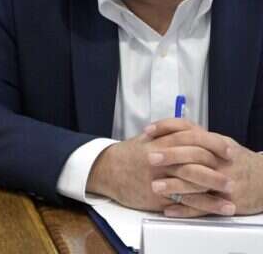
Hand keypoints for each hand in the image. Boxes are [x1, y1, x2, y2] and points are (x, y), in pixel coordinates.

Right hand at [86, 121, 230, 211]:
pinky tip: (215, 207)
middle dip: (216, 168)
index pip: (192, 139)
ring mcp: (157, 179)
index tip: (228, 150)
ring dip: (213, 188)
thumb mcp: (148, 138)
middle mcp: (159, 160)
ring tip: (229, 193)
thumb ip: (170, 132)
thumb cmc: (129, 154)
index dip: (213, 144)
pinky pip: (182, 202)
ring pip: (191, 183)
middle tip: (231, 174)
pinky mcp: (155, 197)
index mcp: (159, 142)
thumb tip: (196, 130)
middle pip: (194, 161)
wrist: (105, 170)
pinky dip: (202, 206)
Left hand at [147, 119, 262, 216]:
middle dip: (170, 156)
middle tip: (148, 158)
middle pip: (194, 155)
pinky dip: (185, 209)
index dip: (168, 128)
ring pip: (198, 183)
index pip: (191, 131)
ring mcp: (224, 182)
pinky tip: (168, 209)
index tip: (147, 132)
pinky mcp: (227, 202)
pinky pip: (204, 207)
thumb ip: (196, 135)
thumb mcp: (220, 141)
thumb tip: (167, 128)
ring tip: (155, 186)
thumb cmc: (237, 159)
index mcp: (216, 144)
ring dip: (174, 185)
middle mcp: (221, 162)